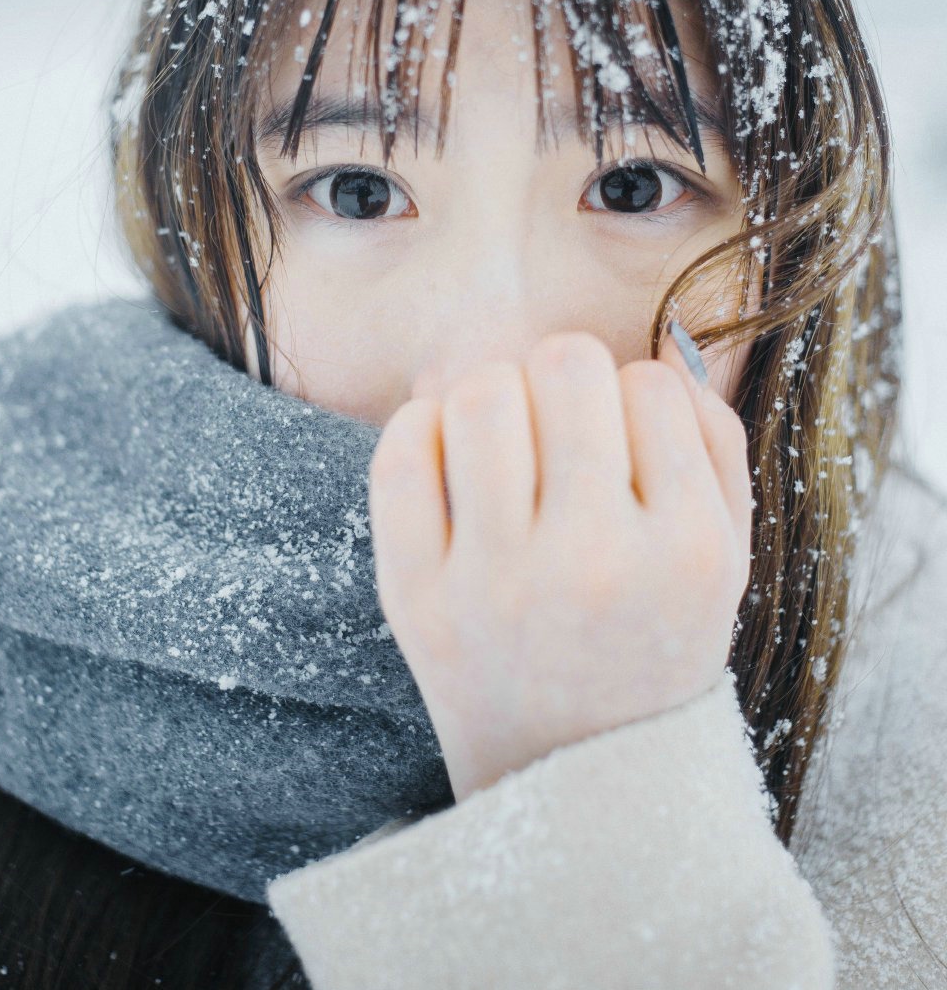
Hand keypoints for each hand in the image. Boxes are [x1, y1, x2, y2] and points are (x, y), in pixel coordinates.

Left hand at [367, 328, 752, 804]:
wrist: (575, 784)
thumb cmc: (653, 643)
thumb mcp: (726, 558)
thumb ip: (713, 439)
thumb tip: (657, 345)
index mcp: (687, 551)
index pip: (649, 383)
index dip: (635, 399)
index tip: (626, 449)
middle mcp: (594, 563)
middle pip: (564, 366)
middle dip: (564, 377)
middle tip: (561, 427)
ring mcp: (497, 582)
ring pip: (481, 393)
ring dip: (494, 391)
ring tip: (508, 438)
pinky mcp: (415, 597)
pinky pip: (402, 453)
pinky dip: (422, 425)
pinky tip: (451, 455)